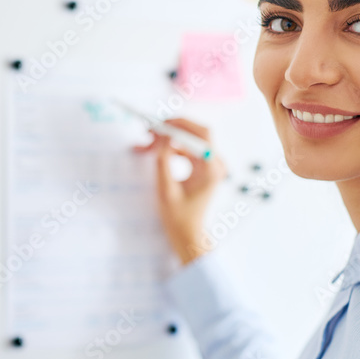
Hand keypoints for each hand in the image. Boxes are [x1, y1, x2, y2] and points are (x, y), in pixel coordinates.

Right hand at [132, 118, 227, 265]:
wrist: (187, 234)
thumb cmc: (178, 217)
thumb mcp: (165, 189)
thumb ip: (163, 160)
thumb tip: (161, 135)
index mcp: (211, 169)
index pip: (200, 134)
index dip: (179, 124)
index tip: (158, 125)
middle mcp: (214, 163)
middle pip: (195, 133)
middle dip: (171, 129)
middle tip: (149, 130)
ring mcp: (209, 164)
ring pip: (187, 140)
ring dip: (166, 140)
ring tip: (144, 144)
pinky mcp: (202, 167)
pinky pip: (185, 150)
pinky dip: (169, 149)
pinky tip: (150, 151)